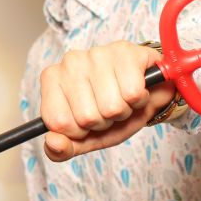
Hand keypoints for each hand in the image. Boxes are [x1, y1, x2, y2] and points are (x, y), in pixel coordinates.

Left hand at [39, 41, 175, 161]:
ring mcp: (96, 54)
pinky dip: (139, 100)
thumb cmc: (111, 111)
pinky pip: (133, 94)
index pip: (58, 122)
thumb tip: (52, 143)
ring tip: (122, 99)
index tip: (86, 121)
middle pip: (86, 117)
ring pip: (111, 107)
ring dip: (123, 112)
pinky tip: (136, 89)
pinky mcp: (125, 52)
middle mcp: (70, 61)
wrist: (148, 91)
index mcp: (51, 78)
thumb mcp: (85, 137)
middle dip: (104, 122)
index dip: (79, 132)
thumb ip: (62, 148)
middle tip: (109, 108)